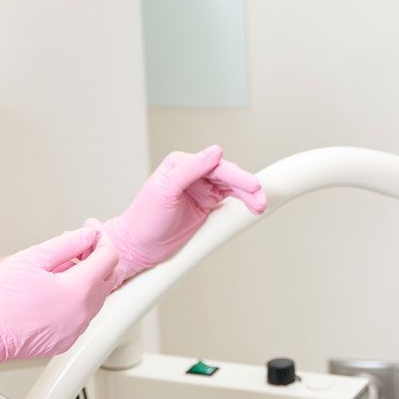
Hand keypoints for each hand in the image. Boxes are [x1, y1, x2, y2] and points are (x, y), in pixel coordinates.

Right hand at [0, 227, 118, 398]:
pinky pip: (81, 314)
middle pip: (107, 277)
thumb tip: (87, 235)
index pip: (109, 256)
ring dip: (86, 278)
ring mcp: (76, 329)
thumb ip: (66, 244)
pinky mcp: (66, 340)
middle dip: (97, 257)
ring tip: (58, 268)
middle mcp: (83, 313)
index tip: (90, 228)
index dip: (101, 237)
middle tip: (76, 245)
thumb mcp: (31, 259)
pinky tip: (53, 291)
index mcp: (78, 290)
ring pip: (95, 297)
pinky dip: (75, 299)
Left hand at [101, 146, 266, 287]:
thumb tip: (215, 151)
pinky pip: (228, 202)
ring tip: (260, 206)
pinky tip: (251, 209)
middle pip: (227, 176)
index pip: (215, 165)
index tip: (251, 184)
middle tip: (260, 198)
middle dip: (246, 186)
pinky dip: (241, 205)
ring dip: (247, 196)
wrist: (138, 247)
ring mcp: (201, 191)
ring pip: (231, 189)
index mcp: (182, 164)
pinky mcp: (206, 207)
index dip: (235, 175)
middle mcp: (193, 174)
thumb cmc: (145, 218)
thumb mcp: (165, 190)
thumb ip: (190, 169)